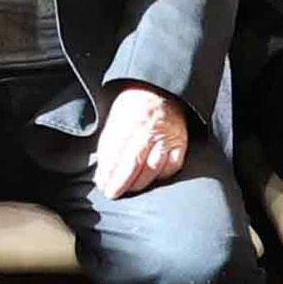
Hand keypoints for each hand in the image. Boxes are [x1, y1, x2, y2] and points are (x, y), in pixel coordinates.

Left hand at [93, 85, 190, 199]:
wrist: (159, 90)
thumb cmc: (133, 106)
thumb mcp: (115, 118)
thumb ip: (108, 145)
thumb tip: (102, 174)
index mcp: (128, 121)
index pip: (116, 153)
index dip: (109, 174)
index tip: (103, 185)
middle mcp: (148, 129)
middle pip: (133, 164)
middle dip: (121, 183)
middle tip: (113, 193)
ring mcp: (166, 136)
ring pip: (152, 169)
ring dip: (139, 183)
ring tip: (130, 188)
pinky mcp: (180, 142)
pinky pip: (171, 166)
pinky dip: (161, 176)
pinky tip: (152, 178)